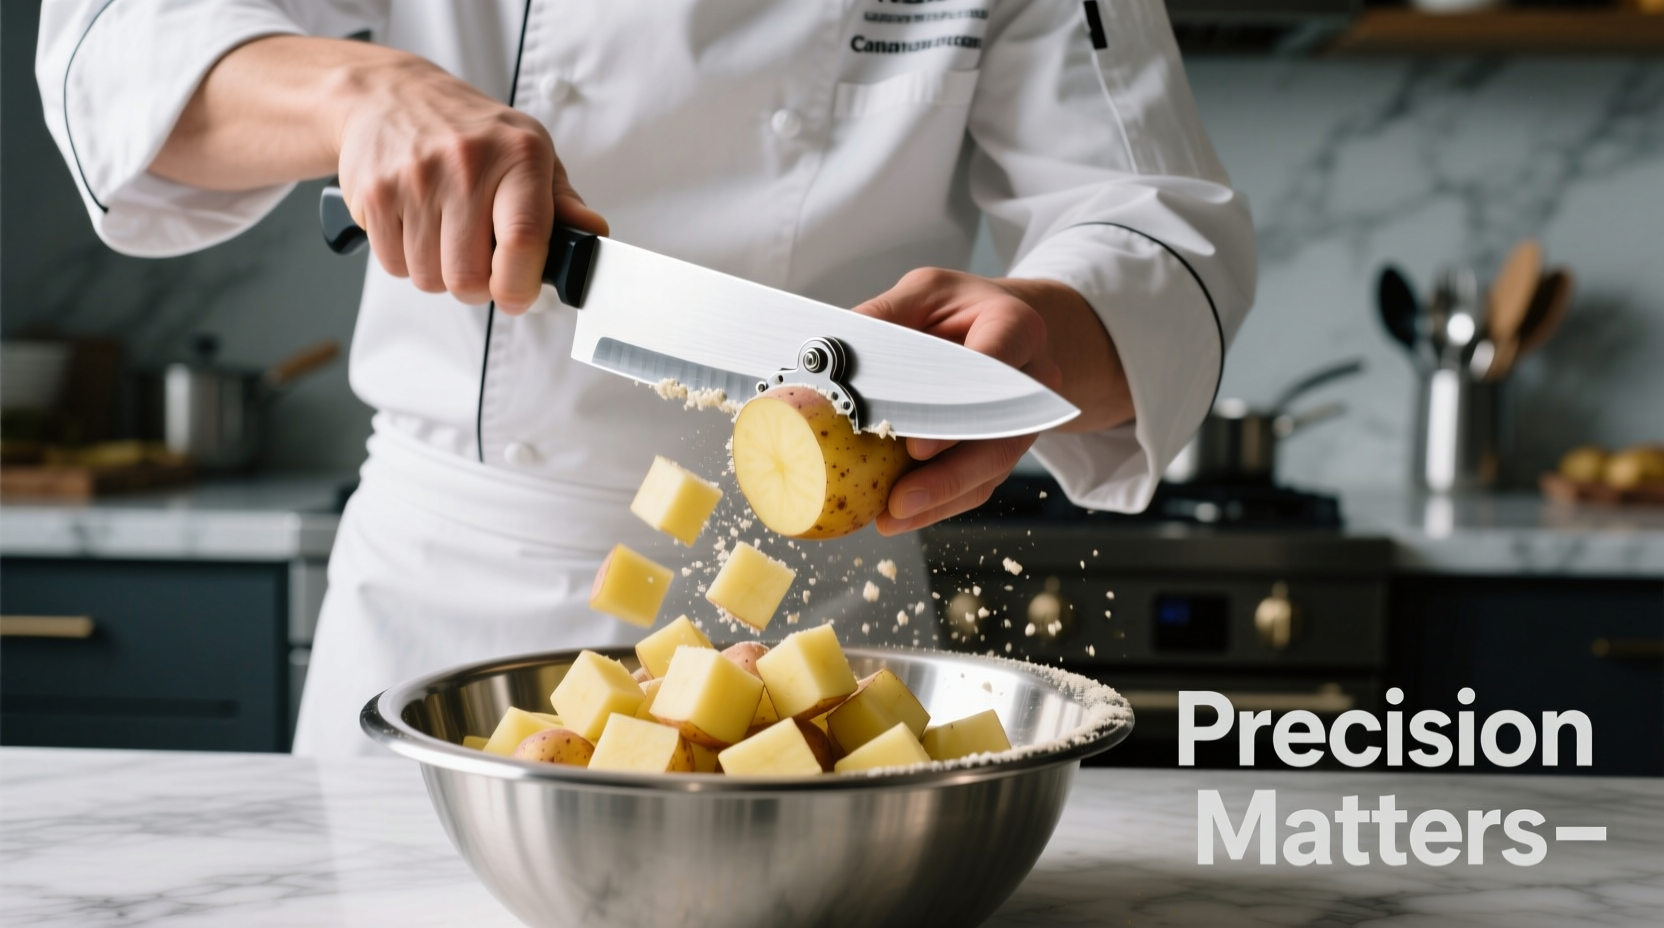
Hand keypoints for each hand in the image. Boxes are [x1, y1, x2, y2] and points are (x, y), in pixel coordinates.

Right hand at [333, 51, 605, 313]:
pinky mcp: (375, 195)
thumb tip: (591, 233)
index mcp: (518, 155)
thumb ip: (562, 203)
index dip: (520, 286)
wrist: (391, 95)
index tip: (518, 295)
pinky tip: (418, 225)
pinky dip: (407, 259)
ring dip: (441, 272)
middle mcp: (466, 164)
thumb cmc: (470, 131)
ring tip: (446, 234)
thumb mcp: (529, 153)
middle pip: (469, 277)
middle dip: (477, 285)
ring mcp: (416, 179)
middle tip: (480, 261)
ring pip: (430, 278)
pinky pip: (394, 266)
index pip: (524, 240)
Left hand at [852, 269, 1067, 534]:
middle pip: (998, 435)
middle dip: (949, 472)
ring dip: (940, 498)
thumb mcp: (925, 293)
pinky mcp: (1003, 449)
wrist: (1002, 330)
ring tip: (892, 516)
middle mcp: (1032, 379)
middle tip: (902, 496)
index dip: (957, 407)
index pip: (995, 365)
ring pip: (990, 468)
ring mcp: (1021, 421)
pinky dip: (939, 504)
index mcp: (1015, 327)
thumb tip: (831, 348)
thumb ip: (885, 314)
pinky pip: (978, 485)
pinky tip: (901, 517)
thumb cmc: (959, 311)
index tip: (917, 443)